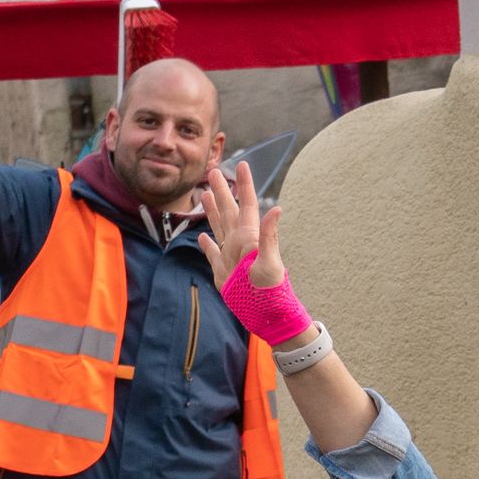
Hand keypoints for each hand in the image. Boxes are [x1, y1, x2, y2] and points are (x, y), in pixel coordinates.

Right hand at [195, 160, 282, 292]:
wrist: (264, 314)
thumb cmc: (270, 289)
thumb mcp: (270, 262)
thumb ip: (269, 235)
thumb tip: (276, 209)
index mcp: (249, 236)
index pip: (246, 204)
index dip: (244, 184)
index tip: (242, 164)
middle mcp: (239, 242)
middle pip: (228, 210)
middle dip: (221, 191)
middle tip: (213, 170)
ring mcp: (230, 256)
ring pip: (218, 227)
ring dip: (212, 211)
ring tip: (204, 194)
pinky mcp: (222, 271)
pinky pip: (212, 254)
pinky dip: (206, 245)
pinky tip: (202, 237)